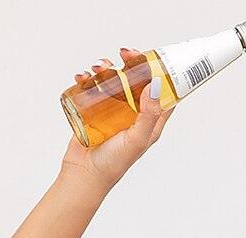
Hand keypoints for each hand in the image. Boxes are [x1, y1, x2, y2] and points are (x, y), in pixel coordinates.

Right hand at [60, 48, 173, 185]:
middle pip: (136, 80)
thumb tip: (155, 85)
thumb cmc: (113, 164)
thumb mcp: (137, 140)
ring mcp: (112, 111)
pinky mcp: (93, 110)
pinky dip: (86, 78)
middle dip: (131, 62)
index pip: (163, 94)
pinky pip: (92, 88)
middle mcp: (132, 114)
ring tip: (97, 68)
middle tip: (125, 53)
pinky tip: (82, 77)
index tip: (156, 57)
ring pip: (113, 80)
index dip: (163, 74)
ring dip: (105, 67)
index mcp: (149, 122)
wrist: (84, 175)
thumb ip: (149, 115)